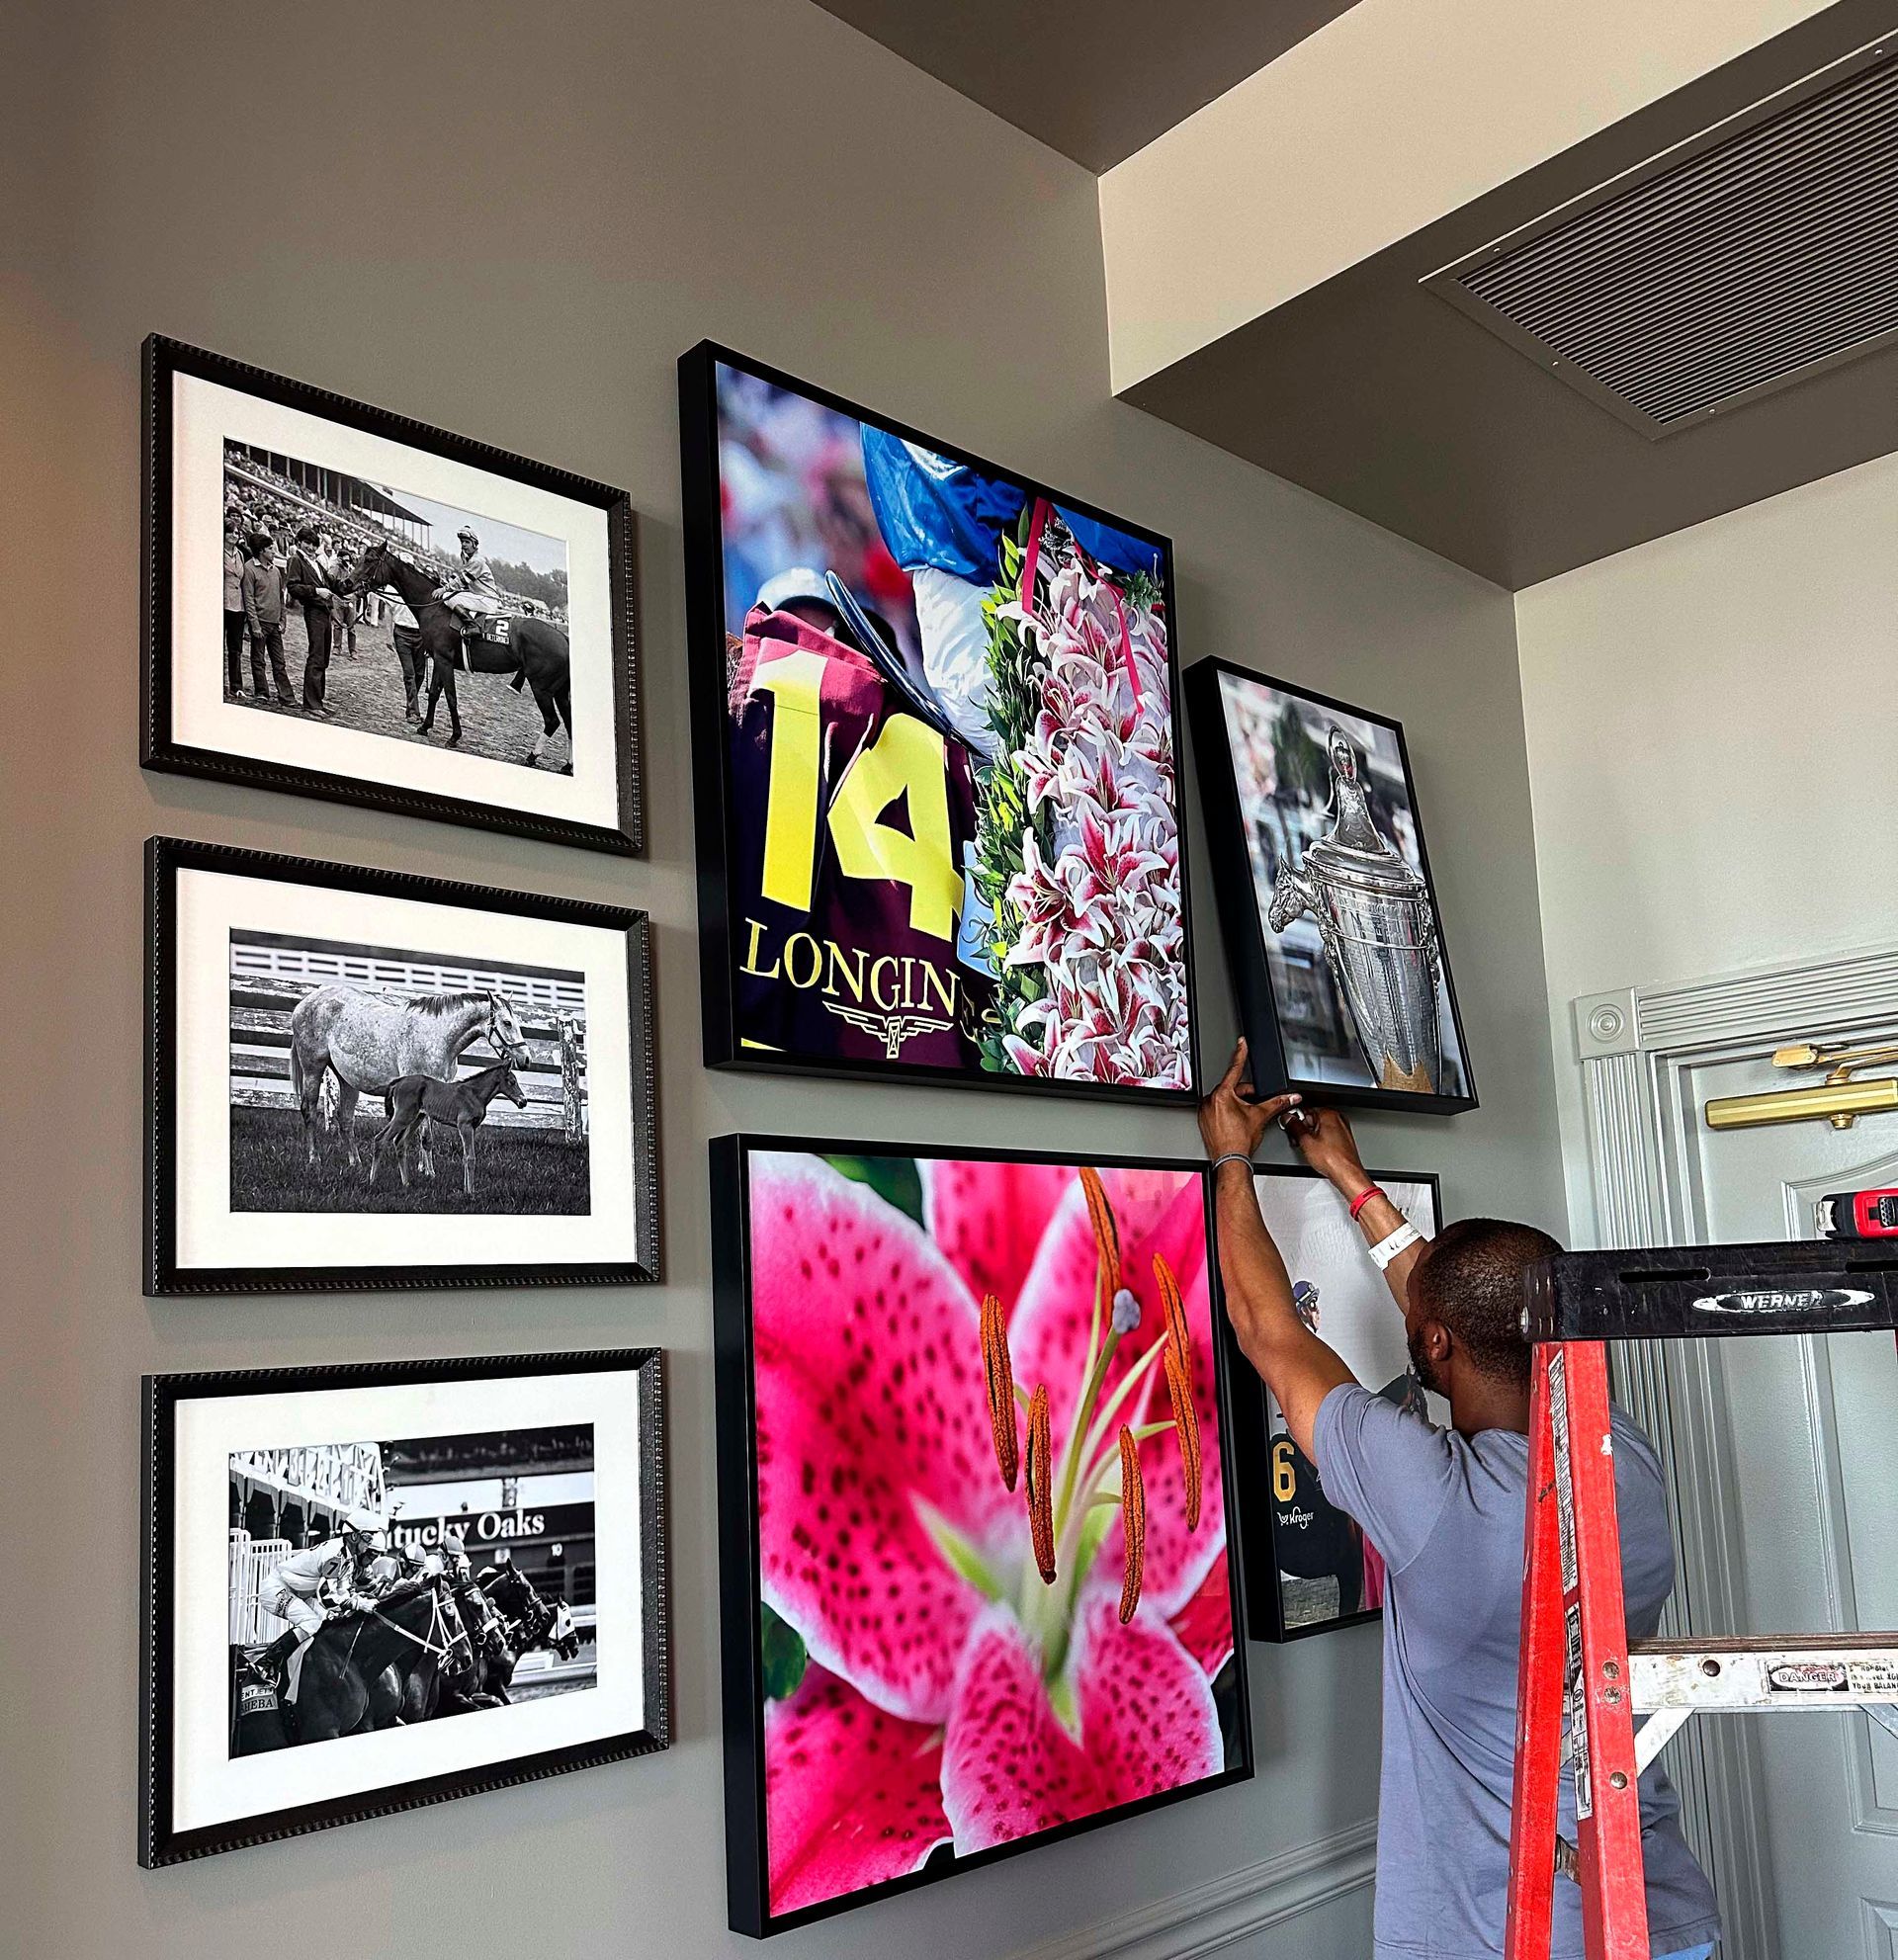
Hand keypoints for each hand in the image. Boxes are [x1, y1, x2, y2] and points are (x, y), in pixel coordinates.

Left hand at [1198, 1039, 1301, 1162]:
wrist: (1231, 1161)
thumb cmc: (1240, 1141)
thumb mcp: (1260, 1116)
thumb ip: (1277, 1103)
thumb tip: (1291, 1097)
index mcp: (1223, 1095)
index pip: (1234, 1069)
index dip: (1241, 1053)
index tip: (1241, 1042)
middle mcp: (1210, 1100)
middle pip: (1233, 1088)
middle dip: (1245, 1095)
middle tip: (1254, 1106)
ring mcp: (1205, 1110)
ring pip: (1225, 1099)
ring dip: (1236, 1103)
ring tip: (1244, 1119)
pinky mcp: (1204, 1119)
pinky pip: (1217, 1108)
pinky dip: (1227, 1111)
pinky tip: (1235, 1123)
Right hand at [1283, 1105, 1371, 1196]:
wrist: (1347, 1174)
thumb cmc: (1333, 1159)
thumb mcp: (1306, 1141)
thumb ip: (1293, 1126)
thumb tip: (1287, 1118)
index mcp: (1329, 1114)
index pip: (1305, 1109)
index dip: (1294, 1119)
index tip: (1289, 1126)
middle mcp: (1338, 1119)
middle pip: (1312, 1118)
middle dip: (1302, 1129)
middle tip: (1298, 1140)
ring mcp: (1342, 1129)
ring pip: (1319, 1127)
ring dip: (1310, 1136)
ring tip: (1308, 1148)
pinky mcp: (1342, 1139)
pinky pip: (1326, 1135)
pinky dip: (1319, 1141)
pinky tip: (1316, 1151)